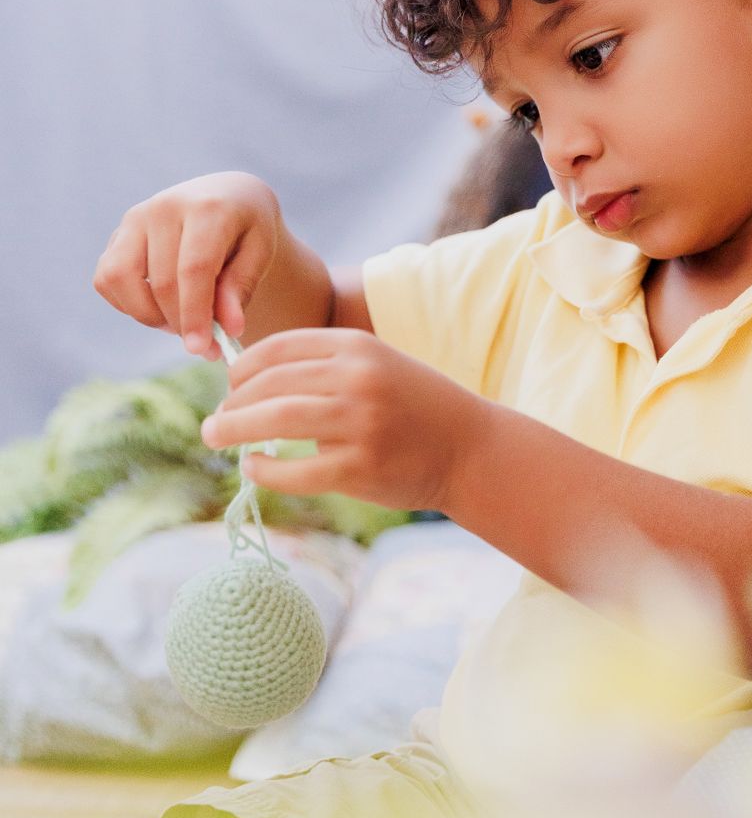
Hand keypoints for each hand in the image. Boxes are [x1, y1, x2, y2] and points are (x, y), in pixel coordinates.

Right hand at [93, 172, 283, 355]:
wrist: (224, 196)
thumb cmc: (246, 229)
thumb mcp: (260, 252)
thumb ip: (241, 287)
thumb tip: (229, 329)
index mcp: (207, 208)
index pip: (194, 268)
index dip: (195, 313)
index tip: (202, 349)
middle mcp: (164, 207)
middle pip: (162, 282)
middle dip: (180, 324)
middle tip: (205, 346)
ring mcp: (135, 218)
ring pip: (120, 279)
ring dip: (148, 314)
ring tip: (180, 321)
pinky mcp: (117, 233)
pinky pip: (107, 279)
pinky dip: (128, 304)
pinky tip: (159, 307)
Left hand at [199, 327, 479, 512]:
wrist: (470, 449)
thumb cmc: (414, 407)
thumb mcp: (377, 365)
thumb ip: (325, 365)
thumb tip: (249, 381)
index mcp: (358, 347)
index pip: (280, 348)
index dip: (243, 366)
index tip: (228, 384)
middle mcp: (357, 379)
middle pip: (270, 384)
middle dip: (231, 402)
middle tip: (215, 421)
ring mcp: (359, 424)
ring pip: (273, 421)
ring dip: (234, 430)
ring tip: (216, 437)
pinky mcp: (358, 468)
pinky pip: (293, 470)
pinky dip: (264, 469)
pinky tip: (254, 468)